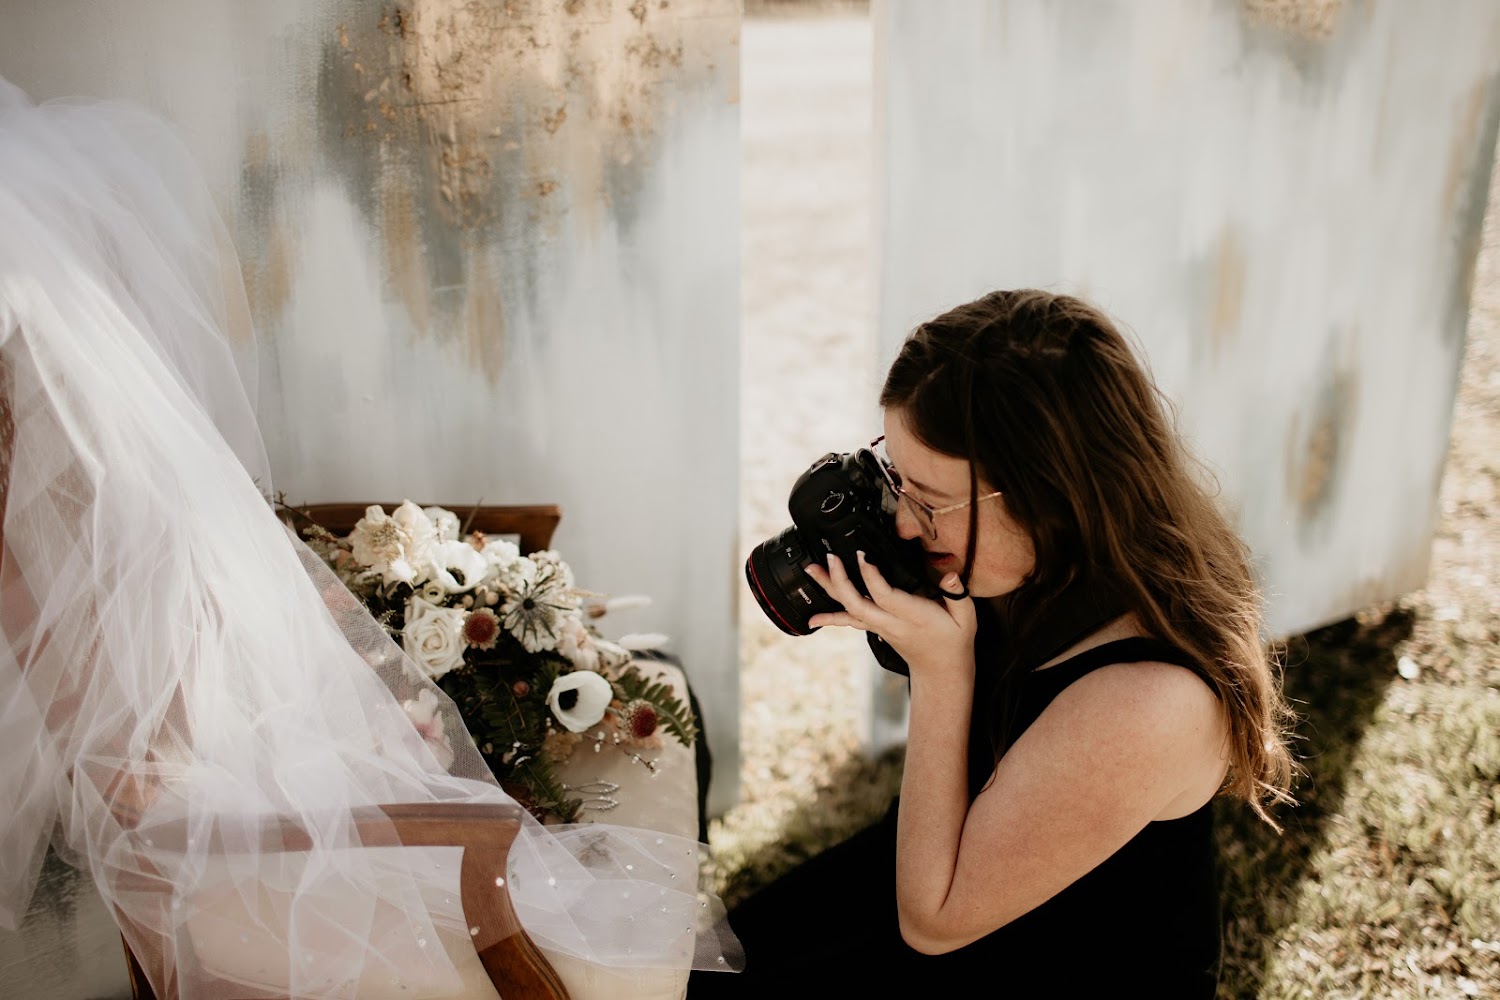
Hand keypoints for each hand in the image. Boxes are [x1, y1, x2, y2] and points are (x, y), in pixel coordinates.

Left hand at [805, 551, 977, 674]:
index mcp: (912, 616)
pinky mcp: (875, 628)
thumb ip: (958, 594)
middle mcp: (890, 622)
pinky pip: (849, 620)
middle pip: (857, 603)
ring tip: (811, 570)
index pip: (884, 596)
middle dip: (840, 580)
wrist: (941, 670)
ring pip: (849, 608)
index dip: (871, 576)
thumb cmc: (953, 641)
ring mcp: (879, 626)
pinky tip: (813, 618)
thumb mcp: (966, 617)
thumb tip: (950, 574)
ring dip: (829, 589)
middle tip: (830, 557)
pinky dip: (830, 617)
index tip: (863, 556)